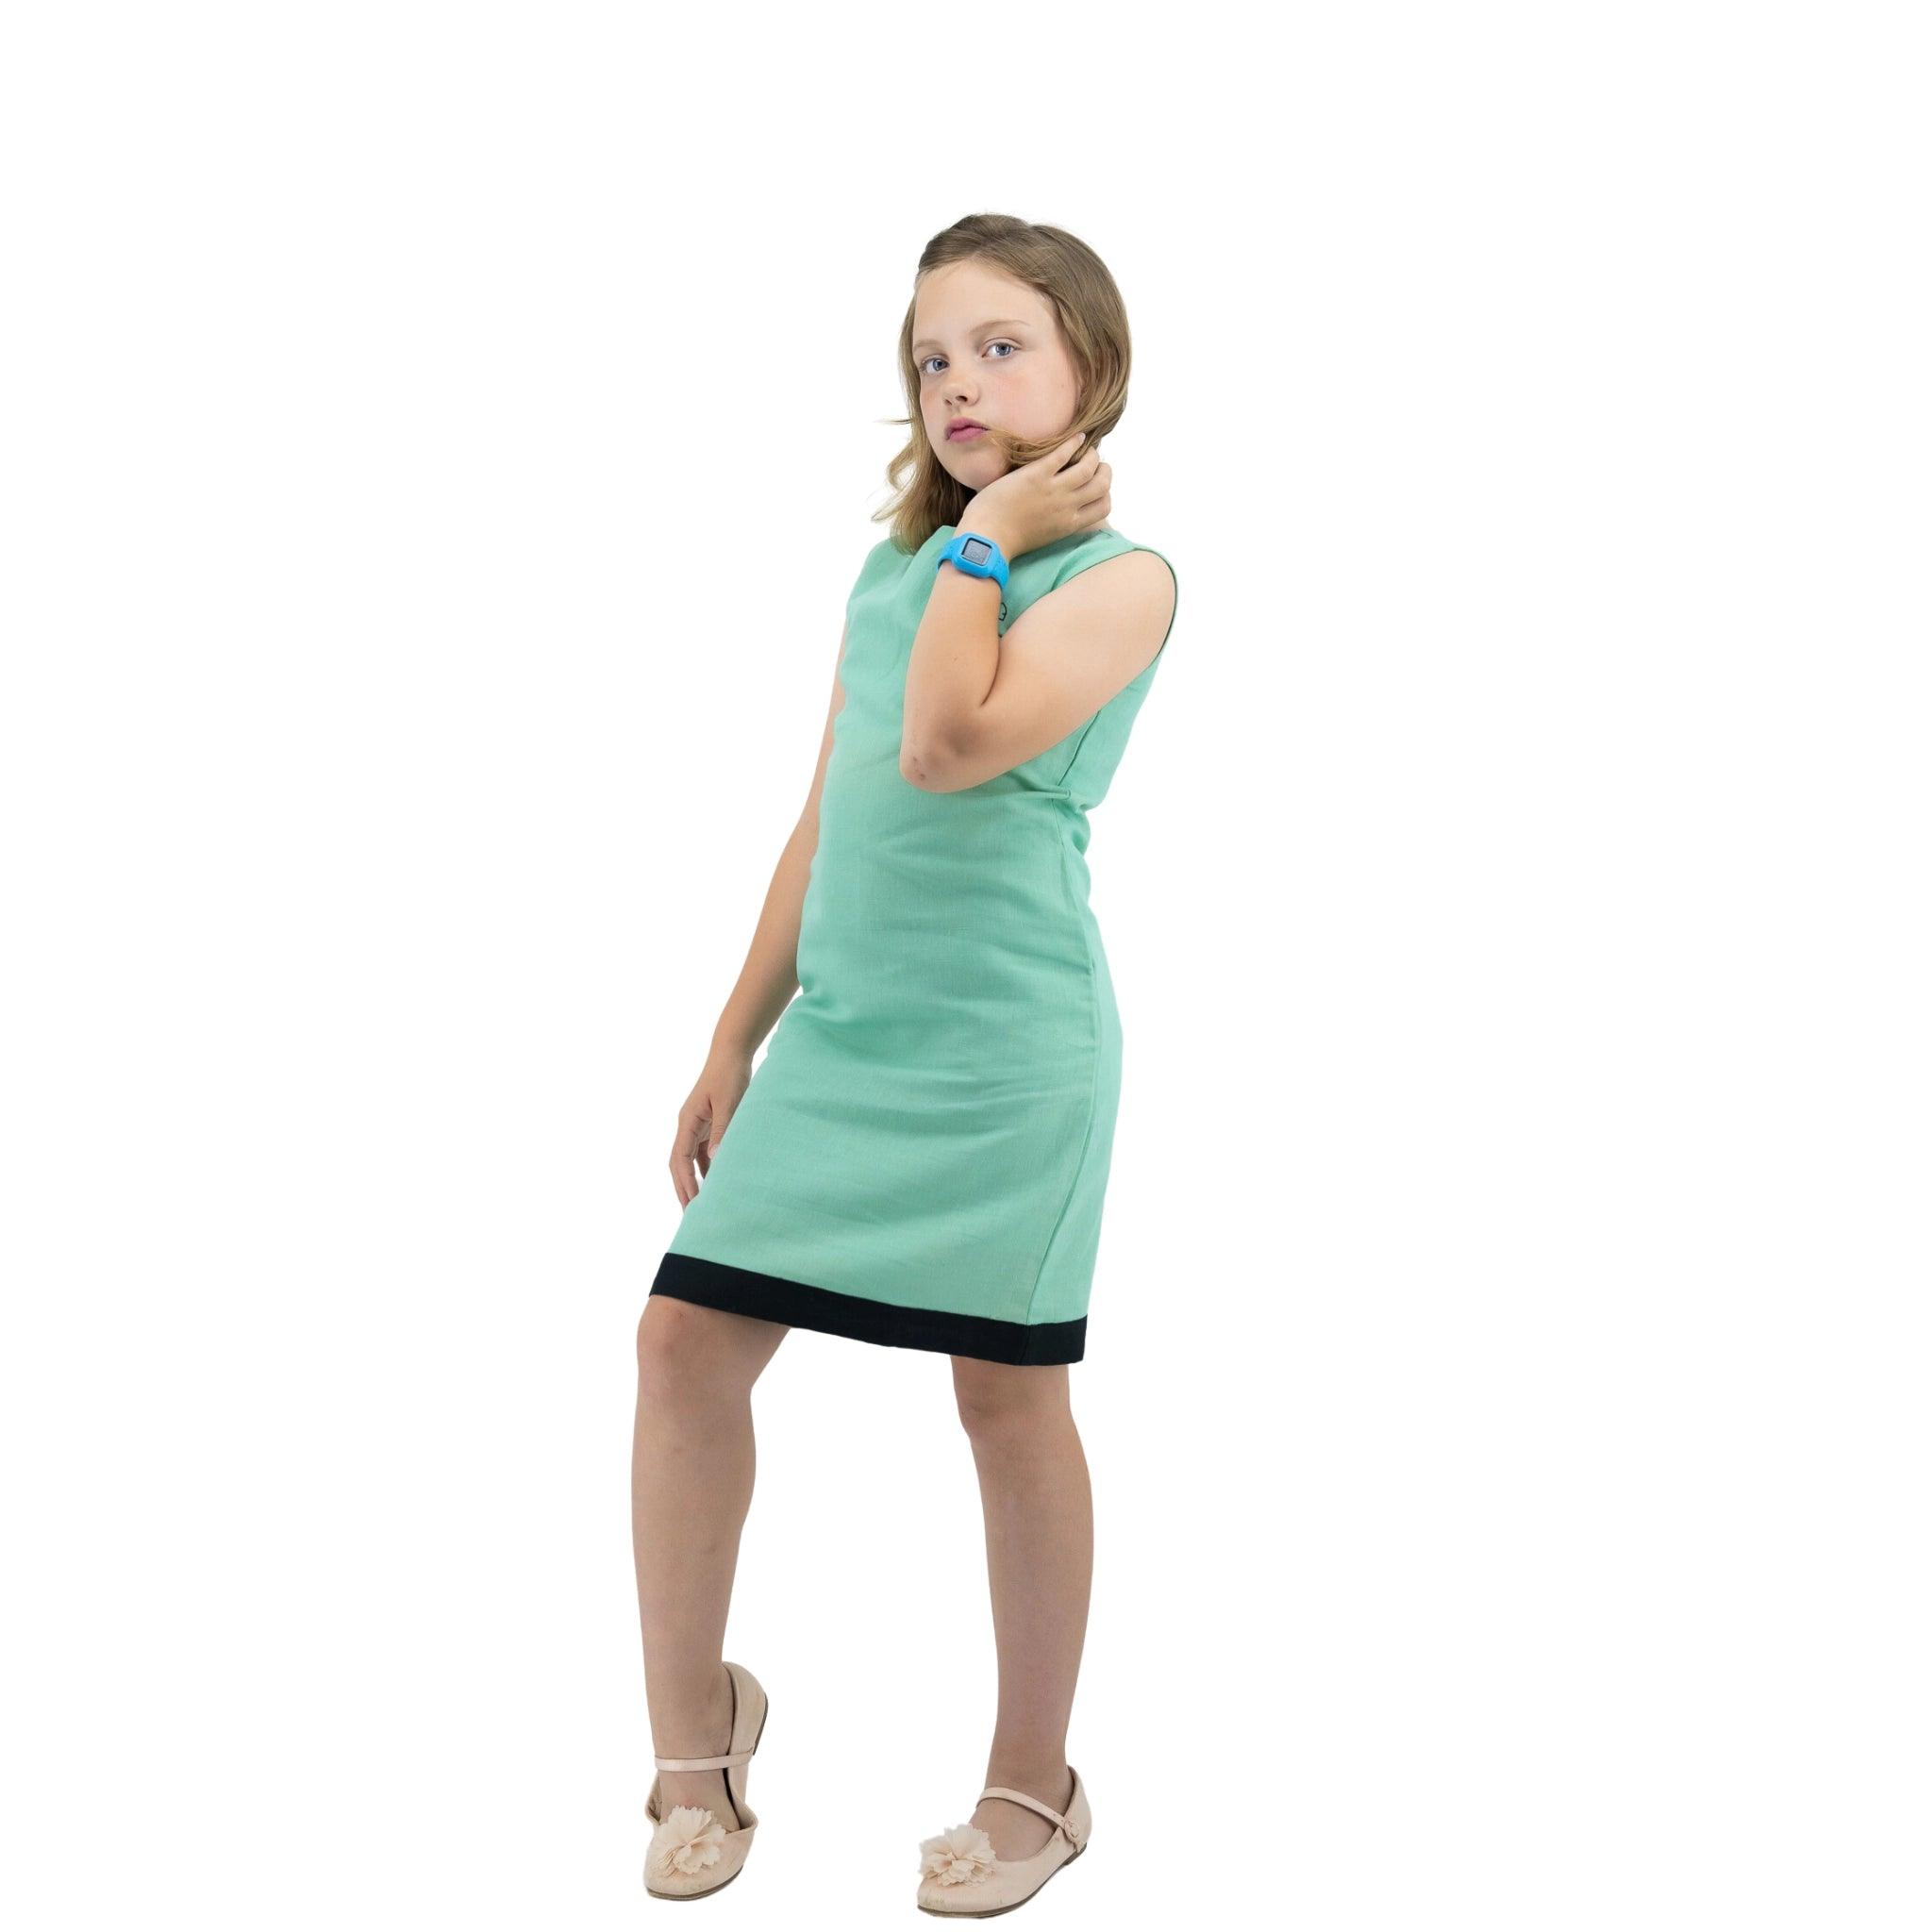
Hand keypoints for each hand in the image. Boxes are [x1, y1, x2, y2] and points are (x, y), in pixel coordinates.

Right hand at [669, 1048, 751, 1206]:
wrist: (732, 1054)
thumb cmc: (729, 1076)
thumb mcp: (729, 1103)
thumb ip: (723, 1131)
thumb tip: (716, 1159)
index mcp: (687, 1121)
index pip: (680, 1159)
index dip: (684, 1182)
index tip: (692, 1202)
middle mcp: (688, 1126)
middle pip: (680, 1164)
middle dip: (683, 1189)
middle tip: (690, 1215)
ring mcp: (698, 1126)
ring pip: (691, 1161)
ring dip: (694, 1182)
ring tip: (701, 1206)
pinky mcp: (709, 1125)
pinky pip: (704, 1153)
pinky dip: (708, 1169)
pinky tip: (716, 1184)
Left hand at [960, 431, 1110, 561]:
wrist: (987, 539)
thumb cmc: (1009, 540)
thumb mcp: (1044, 537)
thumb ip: (1059, 524)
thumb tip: (1066, 512)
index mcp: (1069, 525)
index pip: (1104, 507)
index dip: (1105, 492)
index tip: (1096, 484)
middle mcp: (1067, 508)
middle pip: (1102, 485)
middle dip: (1104, 471)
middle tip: (1096, 463)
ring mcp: (1053, 490)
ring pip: (1088, 467)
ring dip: (1092, 454)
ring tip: (1086, 449)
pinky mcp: (1036, 476)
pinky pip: (1063, 454)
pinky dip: (1074, 442)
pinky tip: (1078, 436)